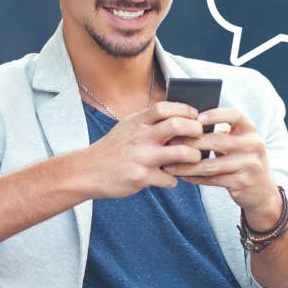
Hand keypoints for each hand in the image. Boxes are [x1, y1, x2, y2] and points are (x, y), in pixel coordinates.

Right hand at [76, 102, 203, 198]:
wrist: (87, 172)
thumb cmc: (113, 149)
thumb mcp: (127, 127)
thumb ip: (149, 122)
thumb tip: (179, 117)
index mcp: (137, 122)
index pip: (165, 108)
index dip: (184, 109)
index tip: (195, 115)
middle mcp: (140, 137)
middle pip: (177, 126)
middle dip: (195, 130)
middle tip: (200, 136)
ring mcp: (142, 158)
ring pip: (181, 153)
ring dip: (193, 156)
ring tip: (193, 158)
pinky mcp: (142, 178)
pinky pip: (170, 179)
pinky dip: (174, 179)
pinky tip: (170, 178)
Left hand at [163, 107, 280, 226]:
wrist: (263, 191)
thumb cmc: (243, 161)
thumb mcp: (239, 143)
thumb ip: (221, 134)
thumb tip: (186, 124)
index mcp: (250, 130)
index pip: (234, 115)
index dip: (215, 115)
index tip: (196, 118)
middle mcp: (253, 145)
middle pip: (218, 141)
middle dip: (191, 142)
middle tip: (170, 143)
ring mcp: (249, 165)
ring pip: (212, 164)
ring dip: (188, 165)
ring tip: (169, 165)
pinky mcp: (242, 182)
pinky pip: (213, 179)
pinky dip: (195, 178)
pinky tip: (183, 176)